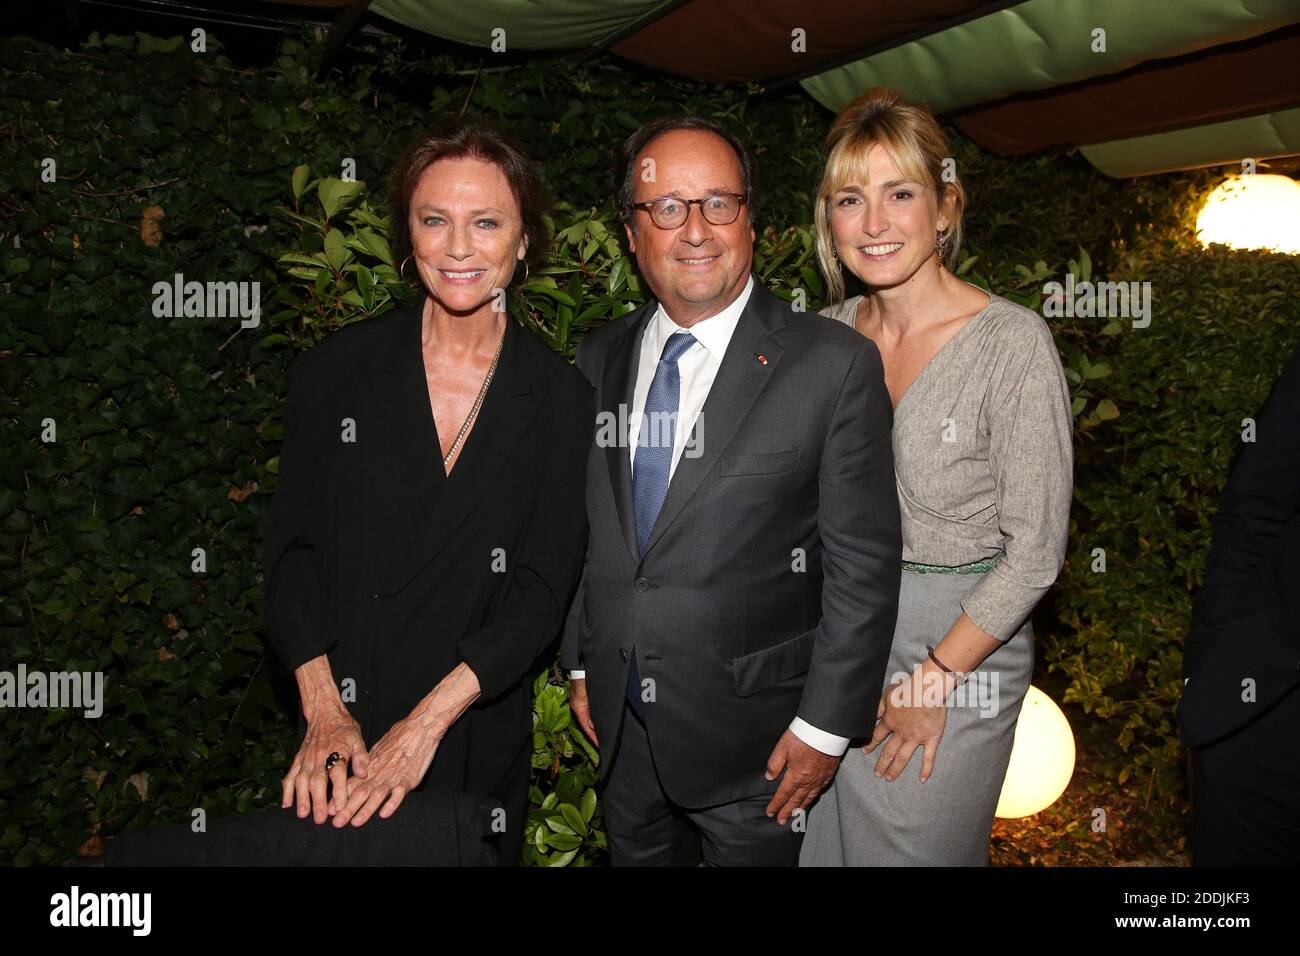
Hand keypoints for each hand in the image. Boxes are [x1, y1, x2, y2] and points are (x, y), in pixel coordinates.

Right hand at [281, 705, 368, 824]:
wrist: (324, 713)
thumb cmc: (344, 729)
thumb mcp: (358, 739)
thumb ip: (361, 757)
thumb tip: (363, 774)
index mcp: (337, 752)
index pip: (337, 773)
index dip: (339, 790)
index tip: (340, 806)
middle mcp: (320, 757)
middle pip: (317, 780)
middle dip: (318, 800)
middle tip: (319, 818)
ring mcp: (306, 759)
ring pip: (301, 780)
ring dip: (301, 798)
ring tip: (303, 814)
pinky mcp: (298, 760)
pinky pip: (290, 776)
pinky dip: (287, 790)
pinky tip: (286, 804)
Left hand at [331, 712, 440, 827]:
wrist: (419, 728)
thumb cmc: (400, 735)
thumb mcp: (379, 747)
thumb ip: (368, 762)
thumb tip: (358, 773)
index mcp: (371, 766)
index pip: (352, 784)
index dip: (340, 798)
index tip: (330, 810)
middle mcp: (380, 773)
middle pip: (361, 793)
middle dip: (348, 809)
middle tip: (336, 822)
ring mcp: (394, 777)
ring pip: (377, 795)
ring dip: (365, 810)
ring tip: (355, 822)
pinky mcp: (409, 779)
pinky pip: (399, 794)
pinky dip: (391, 804)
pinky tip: (384, 814)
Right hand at [569, 677, 598, 745]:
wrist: (582, 669)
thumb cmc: (585, 681)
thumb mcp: (589, 698)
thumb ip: (592, 713)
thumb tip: (593, 726)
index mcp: (579, 709)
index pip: (586, 727)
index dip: (593, 737)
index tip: (599, 745)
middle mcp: (578, 707)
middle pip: (586, 725)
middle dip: (594, 734)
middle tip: (602, 742)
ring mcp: (580, 703)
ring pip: (588, 719)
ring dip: (594, 727)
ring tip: (601, 735)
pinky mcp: (583, 699)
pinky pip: (588, 713)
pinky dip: (593, 719)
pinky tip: (598, 721)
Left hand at [764, 730, 838, 825]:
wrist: (826, 730)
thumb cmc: (803, 736)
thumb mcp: (782, 747)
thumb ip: (774, 763)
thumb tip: (769, 777)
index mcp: (795, 775)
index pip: (783, 794)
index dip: (776, 804)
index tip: (770, 812)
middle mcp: (808, 781)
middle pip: (796, 800)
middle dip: (787, 811)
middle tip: (781, 821)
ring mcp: (820, 778)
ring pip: (809, 797)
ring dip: (800, 808)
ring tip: (794, 815)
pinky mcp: (828, 773)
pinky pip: (820, 790)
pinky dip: (813, 798)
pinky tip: (811, 799)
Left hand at [862, 669, 948, 781]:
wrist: (926, 689)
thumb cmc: (907, 689)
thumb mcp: (887, 695)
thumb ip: (878, 708)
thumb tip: (868, 717)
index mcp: (890, 721)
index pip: (877, 736)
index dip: (870, 744)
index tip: (865, 751)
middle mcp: (901, 733)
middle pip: (888, 751)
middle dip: (881, 763)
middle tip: (877, 773)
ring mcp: (916, 737)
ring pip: (903, 757)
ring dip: (895, 769)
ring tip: (889, 778)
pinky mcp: (931, 738)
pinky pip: (928, 757)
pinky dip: (926, 769)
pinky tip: (922, 779)